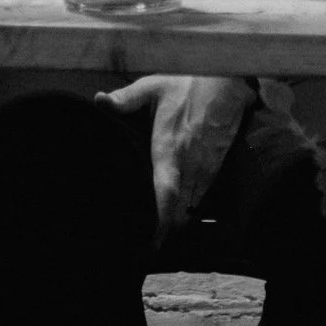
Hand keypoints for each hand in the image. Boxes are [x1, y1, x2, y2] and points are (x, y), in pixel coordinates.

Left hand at [98, 75, 252, 240]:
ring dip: (179, 221)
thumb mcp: (152, 86)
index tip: (151, 242)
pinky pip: (204, 195)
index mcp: (169, 148)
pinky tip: (180, 216)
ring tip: (161, 237)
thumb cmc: (186, 82)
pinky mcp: (218, 164)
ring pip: (193, 205)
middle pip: (180, 209)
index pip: (166, 193)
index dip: (160, 221)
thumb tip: (99, 100)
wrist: (227, 80)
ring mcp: (206, 165)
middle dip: (167, 230)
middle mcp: (189, 162)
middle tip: (149, 245)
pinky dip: (192, 208)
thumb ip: (126, 99)